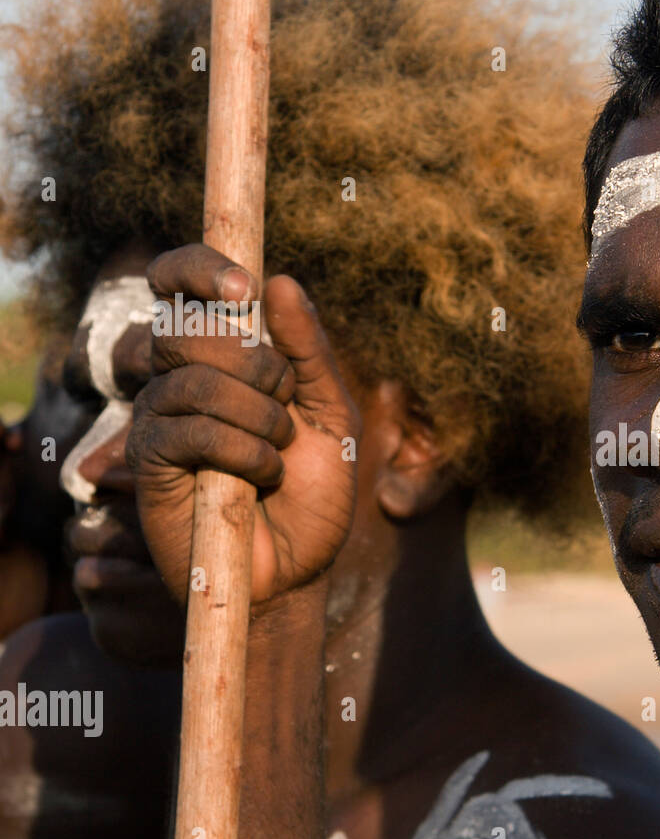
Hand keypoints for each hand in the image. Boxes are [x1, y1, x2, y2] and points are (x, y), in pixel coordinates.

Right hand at [127, 244, 360, 607]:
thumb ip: (310, 352)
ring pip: (193, 377)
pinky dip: (243, 452)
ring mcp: (157, 418)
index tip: (245, 290)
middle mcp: (176, 377)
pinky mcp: (148, 463)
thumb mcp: (331, 415)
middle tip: (286, 404)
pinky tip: (260, 478)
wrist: (298, 569)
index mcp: (218, 355)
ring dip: (259, 416)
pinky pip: (189, 429)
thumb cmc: (312, 493)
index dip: (199, 268)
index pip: (179, 282)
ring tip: (279, 452)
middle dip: (257, 364)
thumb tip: (280, 281)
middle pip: (186, 325)